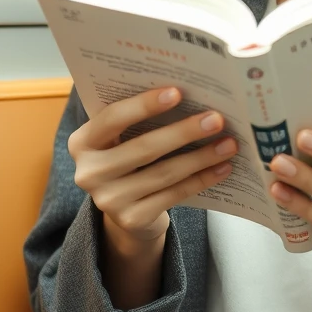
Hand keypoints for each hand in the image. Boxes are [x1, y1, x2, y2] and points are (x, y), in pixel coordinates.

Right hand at [68, 87, 234, 247]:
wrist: (127, 208)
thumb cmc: (131, 156)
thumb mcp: (124, 137)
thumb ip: (141, 118)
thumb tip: (192, 93)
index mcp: (82, 142)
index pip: (112, 118)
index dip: (144, 105)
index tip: (178, 92)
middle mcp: (89, 172)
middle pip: (143, 148)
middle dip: (185, 132)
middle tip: (217, 119)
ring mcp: (108, 200)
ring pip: (164, 173)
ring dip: (201, 157)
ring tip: (228, 144)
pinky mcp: (131, 219)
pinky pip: (174, 195)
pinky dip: (201, 179)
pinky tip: (223, 167)